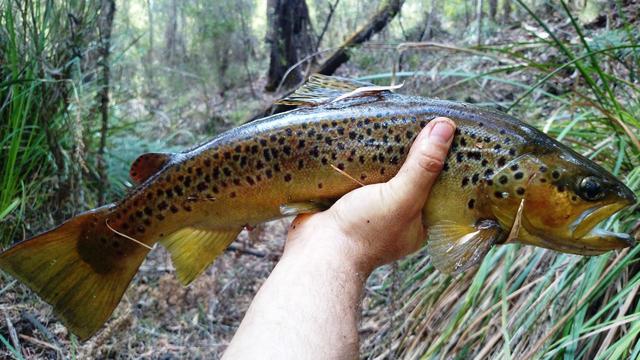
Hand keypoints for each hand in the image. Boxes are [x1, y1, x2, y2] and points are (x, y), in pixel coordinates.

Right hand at [285, 117, 455, 274]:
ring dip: (383, 150)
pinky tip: (361, 134)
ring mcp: (369, 205)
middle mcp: (396, 213)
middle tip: (417, 116)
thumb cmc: (363, 232)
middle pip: (411, 173)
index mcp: (418, 220)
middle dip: (412, 149)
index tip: (445, 128)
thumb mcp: (402, 197)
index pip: (439, 183)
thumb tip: (445, 127)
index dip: (443, 157)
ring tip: (391, 118)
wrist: (316, 250)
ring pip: (382, 170)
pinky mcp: (345, 196)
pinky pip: (357, 171)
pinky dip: (359, 156)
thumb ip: (424, 165)